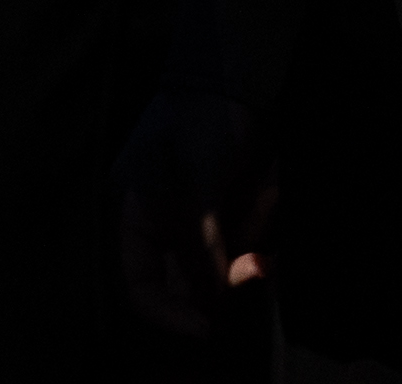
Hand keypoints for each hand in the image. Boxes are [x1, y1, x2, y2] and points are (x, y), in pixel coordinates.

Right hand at [117, 85, 276, 329]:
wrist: (240, 74)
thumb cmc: (203, 119)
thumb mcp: (197, 181)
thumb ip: (200, 237)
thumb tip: (213, 290)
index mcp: (132, 219)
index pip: (138, 285)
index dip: (168, 312)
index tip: (205, 326)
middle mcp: (161, 225)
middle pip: (188, 280)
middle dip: (224, 276)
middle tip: (259, 265)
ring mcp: (196, 216)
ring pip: (223, 259)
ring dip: (250, 238)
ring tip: (266, 192)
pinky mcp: (229, 206)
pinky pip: (245, 234)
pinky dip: (260, 219)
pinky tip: (270, 187)